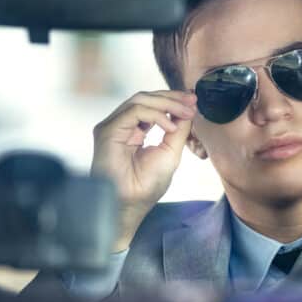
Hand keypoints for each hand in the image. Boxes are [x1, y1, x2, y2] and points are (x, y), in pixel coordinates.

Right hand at [91, 90, 196, 250]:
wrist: (131, 204)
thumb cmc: (146, 185)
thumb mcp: (170, 152)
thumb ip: (178, 130)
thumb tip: (187, 109)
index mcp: (134, 131)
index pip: (151, 106)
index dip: (172, 100)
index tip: (193, 101)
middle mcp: (121, 126)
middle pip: (145, 98)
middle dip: (171, 98)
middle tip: (192, 101)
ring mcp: (112, 127)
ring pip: (139, 100)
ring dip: (167, 103)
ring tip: (186, 112)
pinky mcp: (107, 130)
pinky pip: (134, 112)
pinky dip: (156, 115)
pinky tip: (170, 126)